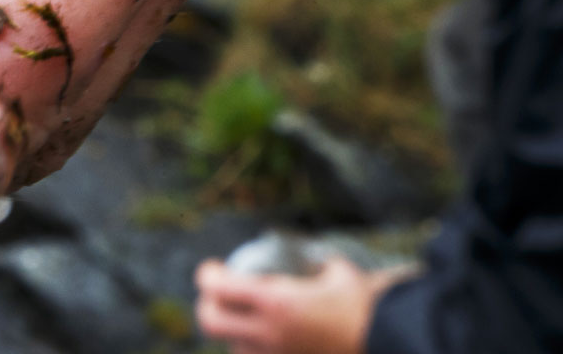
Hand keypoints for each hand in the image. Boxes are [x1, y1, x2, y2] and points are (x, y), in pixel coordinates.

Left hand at [195, 256, 407, 353]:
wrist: (392, 342)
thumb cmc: (367, 306)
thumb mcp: (339, 273)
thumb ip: (317, 262)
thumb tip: (311, 255)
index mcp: (276, 303)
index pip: (217, 288)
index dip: (208, 275)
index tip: (213, 268)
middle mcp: (269, 333)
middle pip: (211, 322)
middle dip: (209, 305)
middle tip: (219, 294)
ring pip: (234, 346)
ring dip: (234, 331)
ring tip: (248, 318)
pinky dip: (257, 348)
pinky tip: (270, 337)